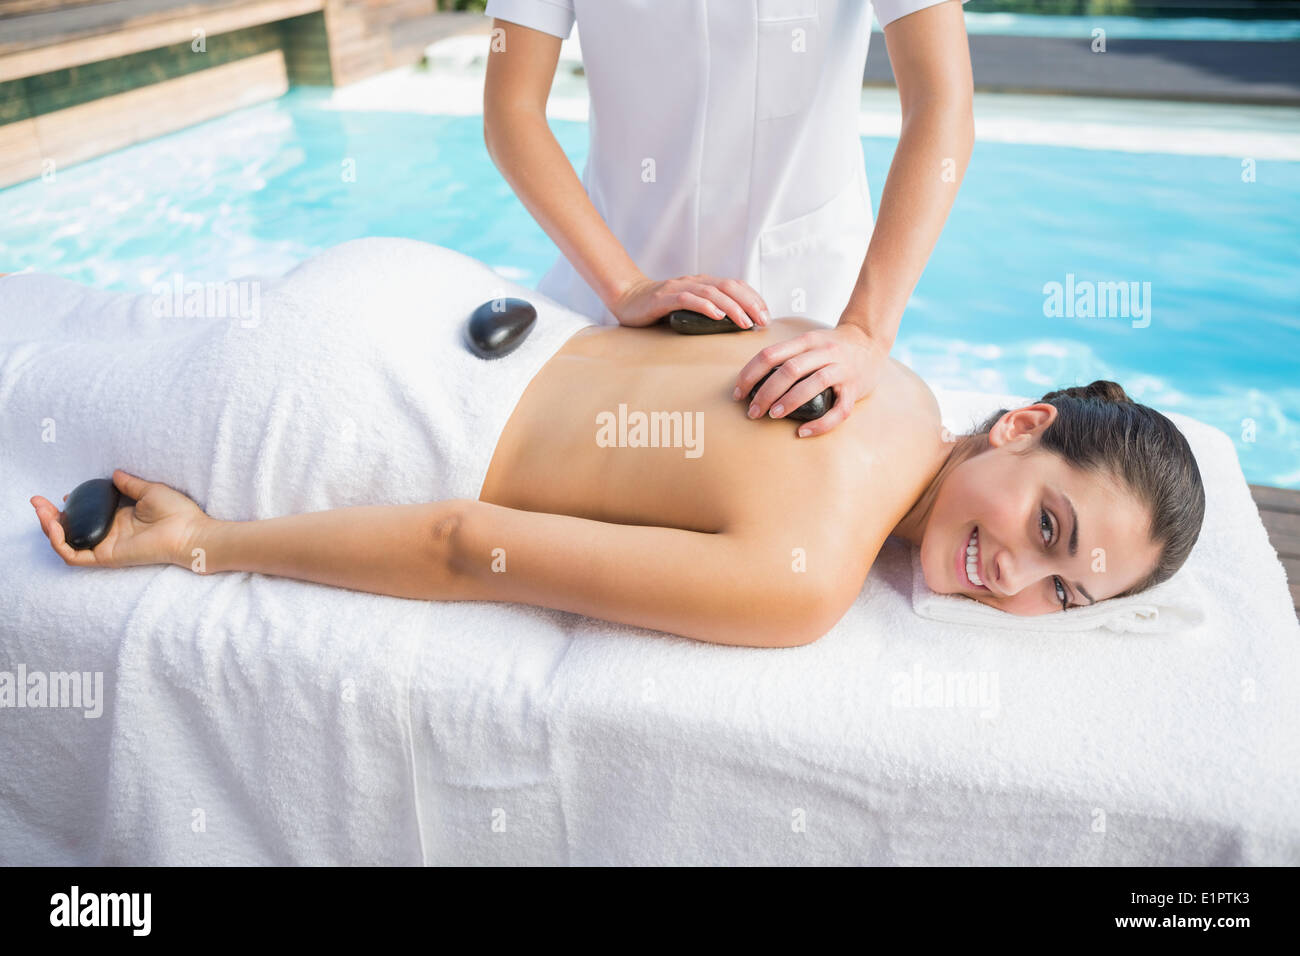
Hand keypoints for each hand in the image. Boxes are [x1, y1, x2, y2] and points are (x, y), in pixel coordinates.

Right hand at [31, 468, 209, 570]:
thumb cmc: (179, 513)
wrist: (190, 532)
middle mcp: (110, 535)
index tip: (66, 493)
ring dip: (50, 529)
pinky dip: (61, 543)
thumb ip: (130, 484)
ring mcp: (106, 547)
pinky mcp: (107, 557)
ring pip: (68, 544)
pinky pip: (75, 556)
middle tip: (38, 502)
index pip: (87, 517)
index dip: (71, 506)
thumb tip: (115, 473)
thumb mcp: (150, 491)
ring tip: (42, 511)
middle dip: (50, 517)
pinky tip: (55, 527)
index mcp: (119, 520)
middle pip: (71, 530)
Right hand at [610, 274, 769, 328]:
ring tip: (745, 322)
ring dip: (732, 307)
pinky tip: (718, 316)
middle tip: (762, 321)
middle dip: (750, 303)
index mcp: (703, 283)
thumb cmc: (660, 308)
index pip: (736, 286)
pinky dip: (706, 307)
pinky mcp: (664, 298)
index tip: (766, 315)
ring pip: (713, 292)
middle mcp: (694, 281)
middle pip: (729, 287)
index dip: (754, 298)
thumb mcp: (690, 308)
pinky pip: (689, 299)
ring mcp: (679, 288)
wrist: (627, 299)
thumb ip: (709, 311)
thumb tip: (737, 325)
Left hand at [734, 324, 889, 436]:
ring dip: (789, 401)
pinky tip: (803, 431)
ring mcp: (841, 370)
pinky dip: (820, 423)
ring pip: (813, 384)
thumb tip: (752, 380)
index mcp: (806, 341)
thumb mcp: (808, 341)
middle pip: (789, 370)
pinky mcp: (854, 388)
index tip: (738, 393)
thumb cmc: (832, 346)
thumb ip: (786, 355)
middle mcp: (824, 352)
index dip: (750, 374)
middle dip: (765, 392)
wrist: (870, 340)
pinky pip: (839, 410)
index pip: (771, 354)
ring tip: (773, 415)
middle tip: (752, 411)